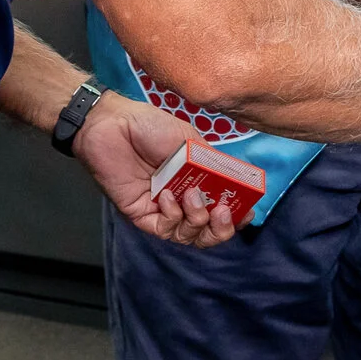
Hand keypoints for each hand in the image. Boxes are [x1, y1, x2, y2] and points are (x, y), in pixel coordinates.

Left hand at [71, 94, 236, 248]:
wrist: (113, 124)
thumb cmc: (149, 126)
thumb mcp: (190, 141)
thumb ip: (212, 164)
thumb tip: (236, 180)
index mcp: (197, 182)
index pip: (222, 209)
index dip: (237, 216)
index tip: (247, 211)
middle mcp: (182, 199)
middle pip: (208, 232)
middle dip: (221, 229)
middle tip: (222, 212)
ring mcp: (162, 209)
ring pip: (188, 235)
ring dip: (196, 220)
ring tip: (191, 195)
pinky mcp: (142, 215)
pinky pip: (164, 230)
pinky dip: (171, 216)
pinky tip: (167, 196)